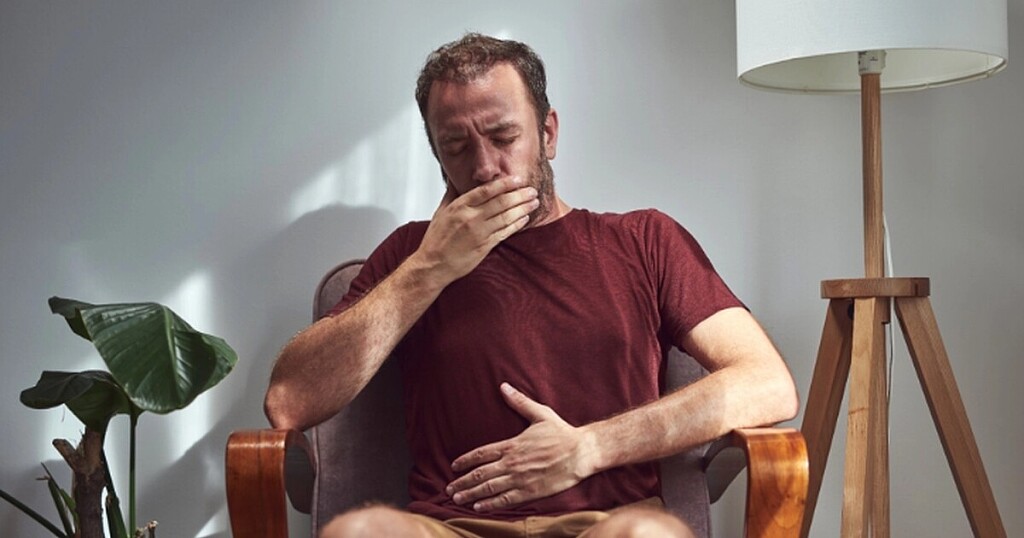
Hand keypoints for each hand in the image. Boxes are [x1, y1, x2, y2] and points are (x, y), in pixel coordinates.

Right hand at [415, 176, 538, 284]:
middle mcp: (471, 218)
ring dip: (522, 208)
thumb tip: (455, 178)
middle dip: (520, 195)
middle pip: (501, 202)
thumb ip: (451, 193)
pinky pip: (505, 232)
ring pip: (506, 217)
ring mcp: (479, 233)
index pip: (486, 191)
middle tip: (532, 190)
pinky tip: (525, 219)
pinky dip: (517, 224)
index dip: (505, 184)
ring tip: (534, 202)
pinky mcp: (485, 246)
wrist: (433, 265)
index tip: (517, 179)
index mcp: (460, 207)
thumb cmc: (436, 239)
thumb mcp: (441, 212)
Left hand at [446, 383, 597, 511]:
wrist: (582, 452)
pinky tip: (478, 507)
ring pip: (489, 488)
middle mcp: (512, 463)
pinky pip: (506, 500)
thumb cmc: (562, 433)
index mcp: (512, 445)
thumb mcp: (540, 414)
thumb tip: (503, 386)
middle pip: (480, 474)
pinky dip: (490, 504)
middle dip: (462, 482)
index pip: (481, 453)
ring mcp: (520, 479)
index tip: (454, 466)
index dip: (465, 460)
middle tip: (449, 488)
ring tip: (457, 498)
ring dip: (470, 494)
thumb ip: (519, 402)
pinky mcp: (531, 492)